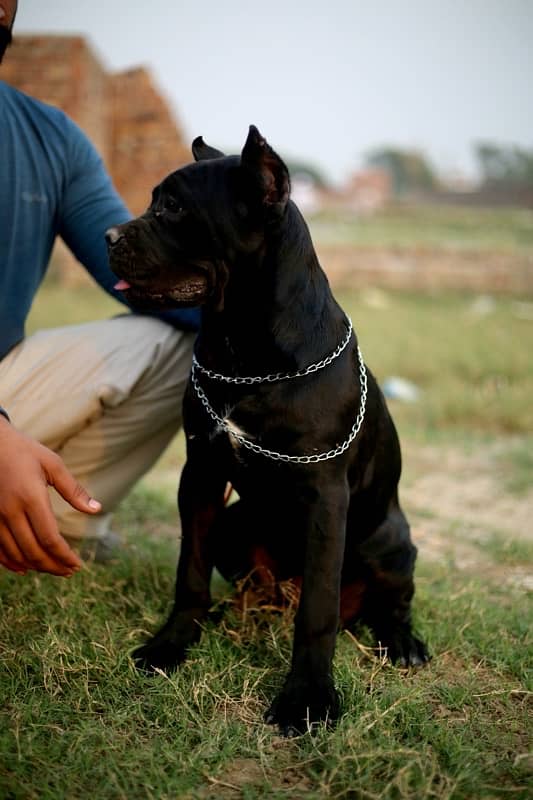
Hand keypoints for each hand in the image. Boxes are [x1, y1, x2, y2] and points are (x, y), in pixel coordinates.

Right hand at [0, 417, 101, 576]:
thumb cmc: (25, 451)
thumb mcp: (53, 465)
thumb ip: (74, 490)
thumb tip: (96, 509)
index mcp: (31, 498)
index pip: (50, 538)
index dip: (64, 556)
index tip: (77, 564)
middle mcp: (11, 511)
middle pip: (33, 551)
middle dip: (54, 566)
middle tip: (70, 571)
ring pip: (16, 554)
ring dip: (36, 567)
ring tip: (54, 570)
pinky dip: (12, 563)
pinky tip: (26, 568)